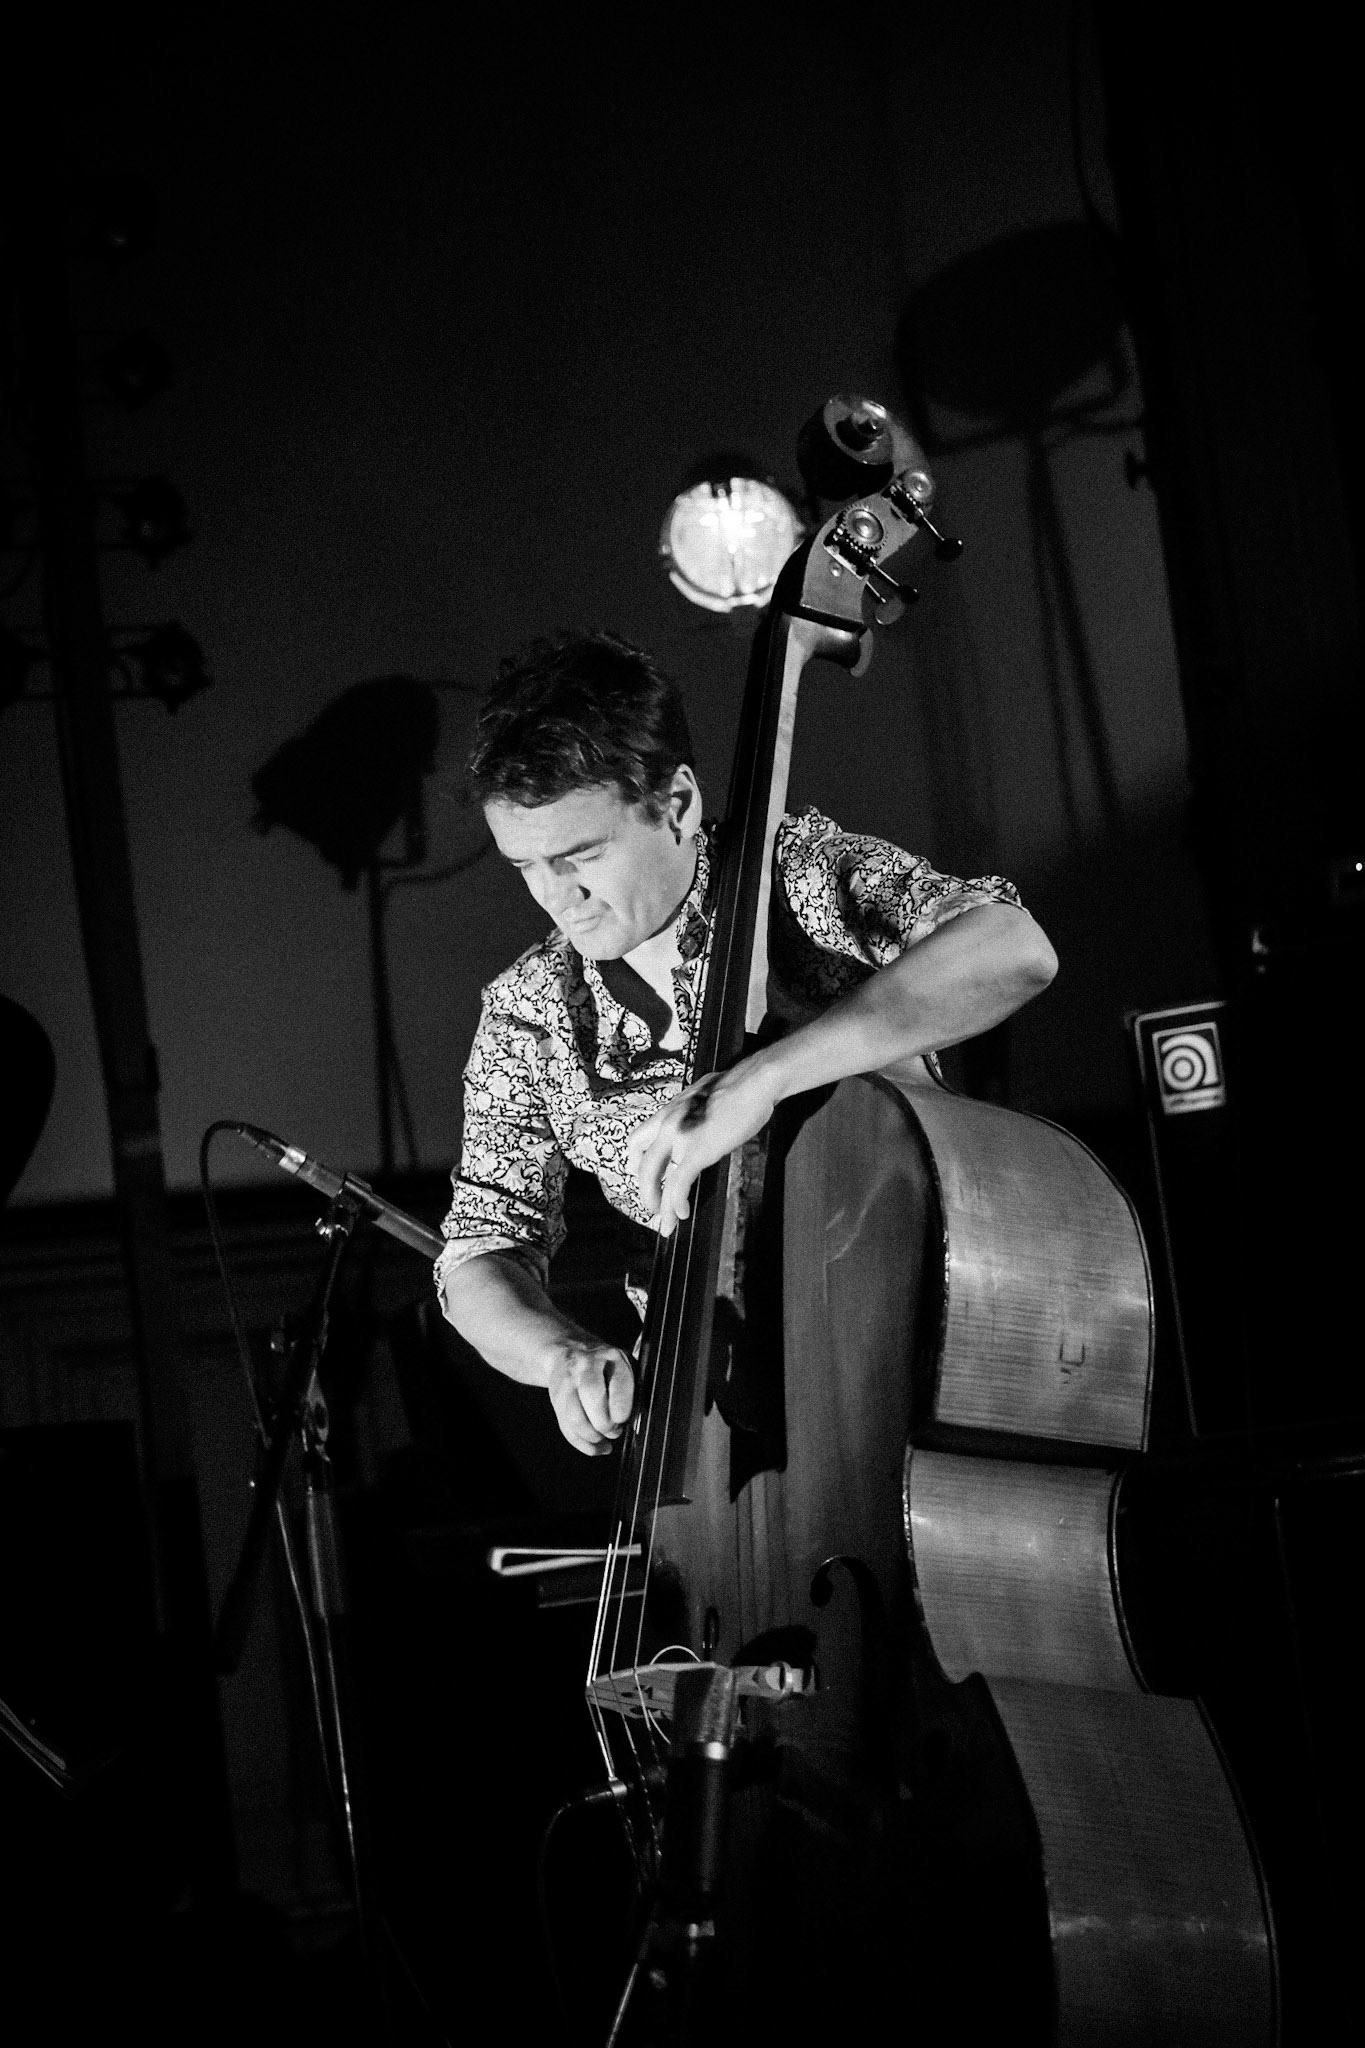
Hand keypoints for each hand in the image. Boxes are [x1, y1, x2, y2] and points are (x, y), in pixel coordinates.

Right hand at [546, 1333, 634, 1455]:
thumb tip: (636, 1421)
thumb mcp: (624, 1366)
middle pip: (592, 1395)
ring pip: (575, 1417)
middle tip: (614, 1430)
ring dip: (592, 1437)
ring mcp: (567, 1383)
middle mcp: (586, 1366)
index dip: (621, 1408)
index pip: (617, 1383)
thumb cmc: (606, 1365)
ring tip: (604, 1440)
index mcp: (611, 1357)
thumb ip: (634, 1388)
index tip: (623, 1419)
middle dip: (605, 1422)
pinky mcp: (556, 1399)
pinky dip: (582, 1443)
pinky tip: (595, 1447)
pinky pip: (566, 1427)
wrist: (568, 1351)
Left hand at [626, 1057, 779, 1236]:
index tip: (643, 1177)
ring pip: (654, 1178)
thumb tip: (701, 1118)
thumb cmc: (739, 1085)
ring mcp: (679, 1138)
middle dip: (645, 1190)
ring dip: (658, 1204)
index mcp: (668, 1110)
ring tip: (666, 1223)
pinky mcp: (697, 1151)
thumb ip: (694, 1110)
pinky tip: (682, 1213)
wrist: (754, 1082)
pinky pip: (678, 1184)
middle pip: (641, 1164)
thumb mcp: (704, 1095)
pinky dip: (676, 1203)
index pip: (637, 1140)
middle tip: (652, 1207)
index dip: (636, 1163)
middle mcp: (666, 1124)